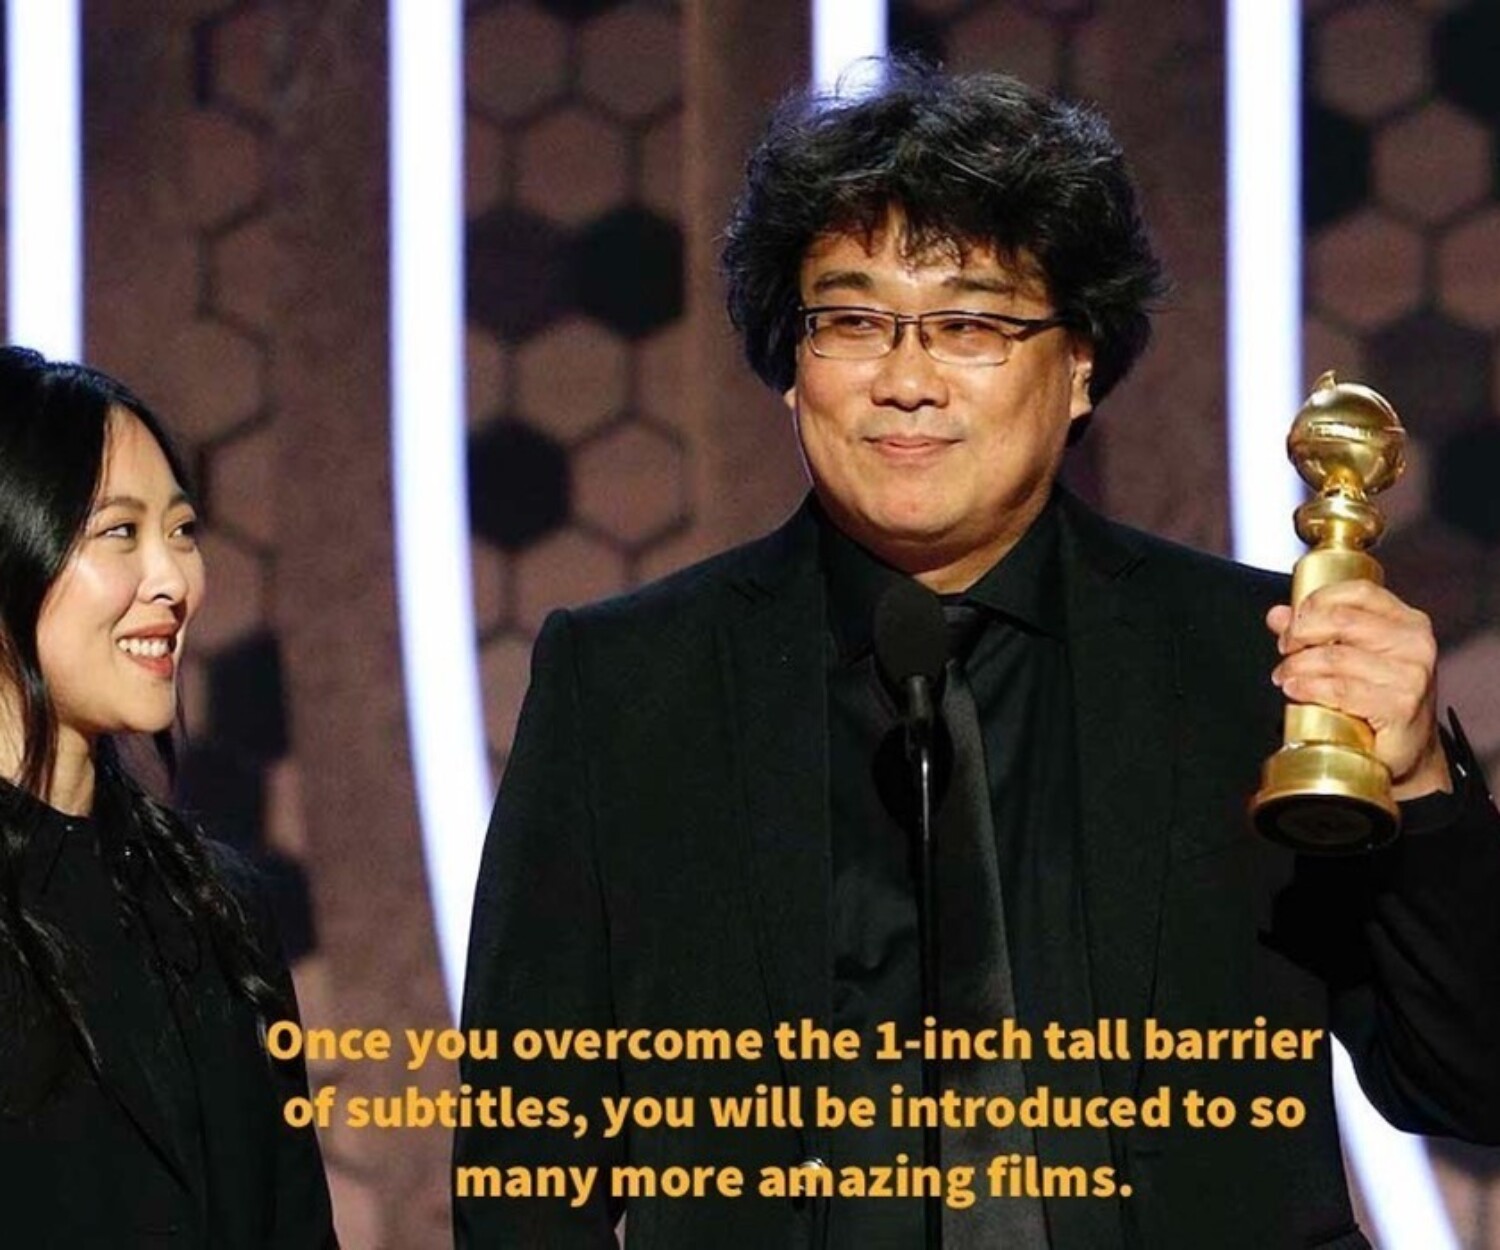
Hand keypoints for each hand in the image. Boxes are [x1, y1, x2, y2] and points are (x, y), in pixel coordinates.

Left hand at [1266, 580, 1449, 799]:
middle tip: (1285, 650)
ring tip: (1285, 677)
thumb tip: (1278, 614)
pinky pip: (1340, 689)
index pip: (1358, 592)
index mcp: (1407, 622)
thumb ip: (1314, 631)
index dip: (1315, 602)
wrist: (1404, 753)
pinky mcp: (1400, 705)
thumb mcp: (1350, 657)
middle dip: (1299, 634)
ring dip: (1297, 666)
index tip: (1292, 622)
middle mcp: (1414, 643)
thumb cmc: (1378, 700)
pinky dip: (1309, 688)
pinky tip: (1295, 691)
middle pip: (1340, 620)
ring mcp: (1410, 675)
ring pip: (1334, 657)